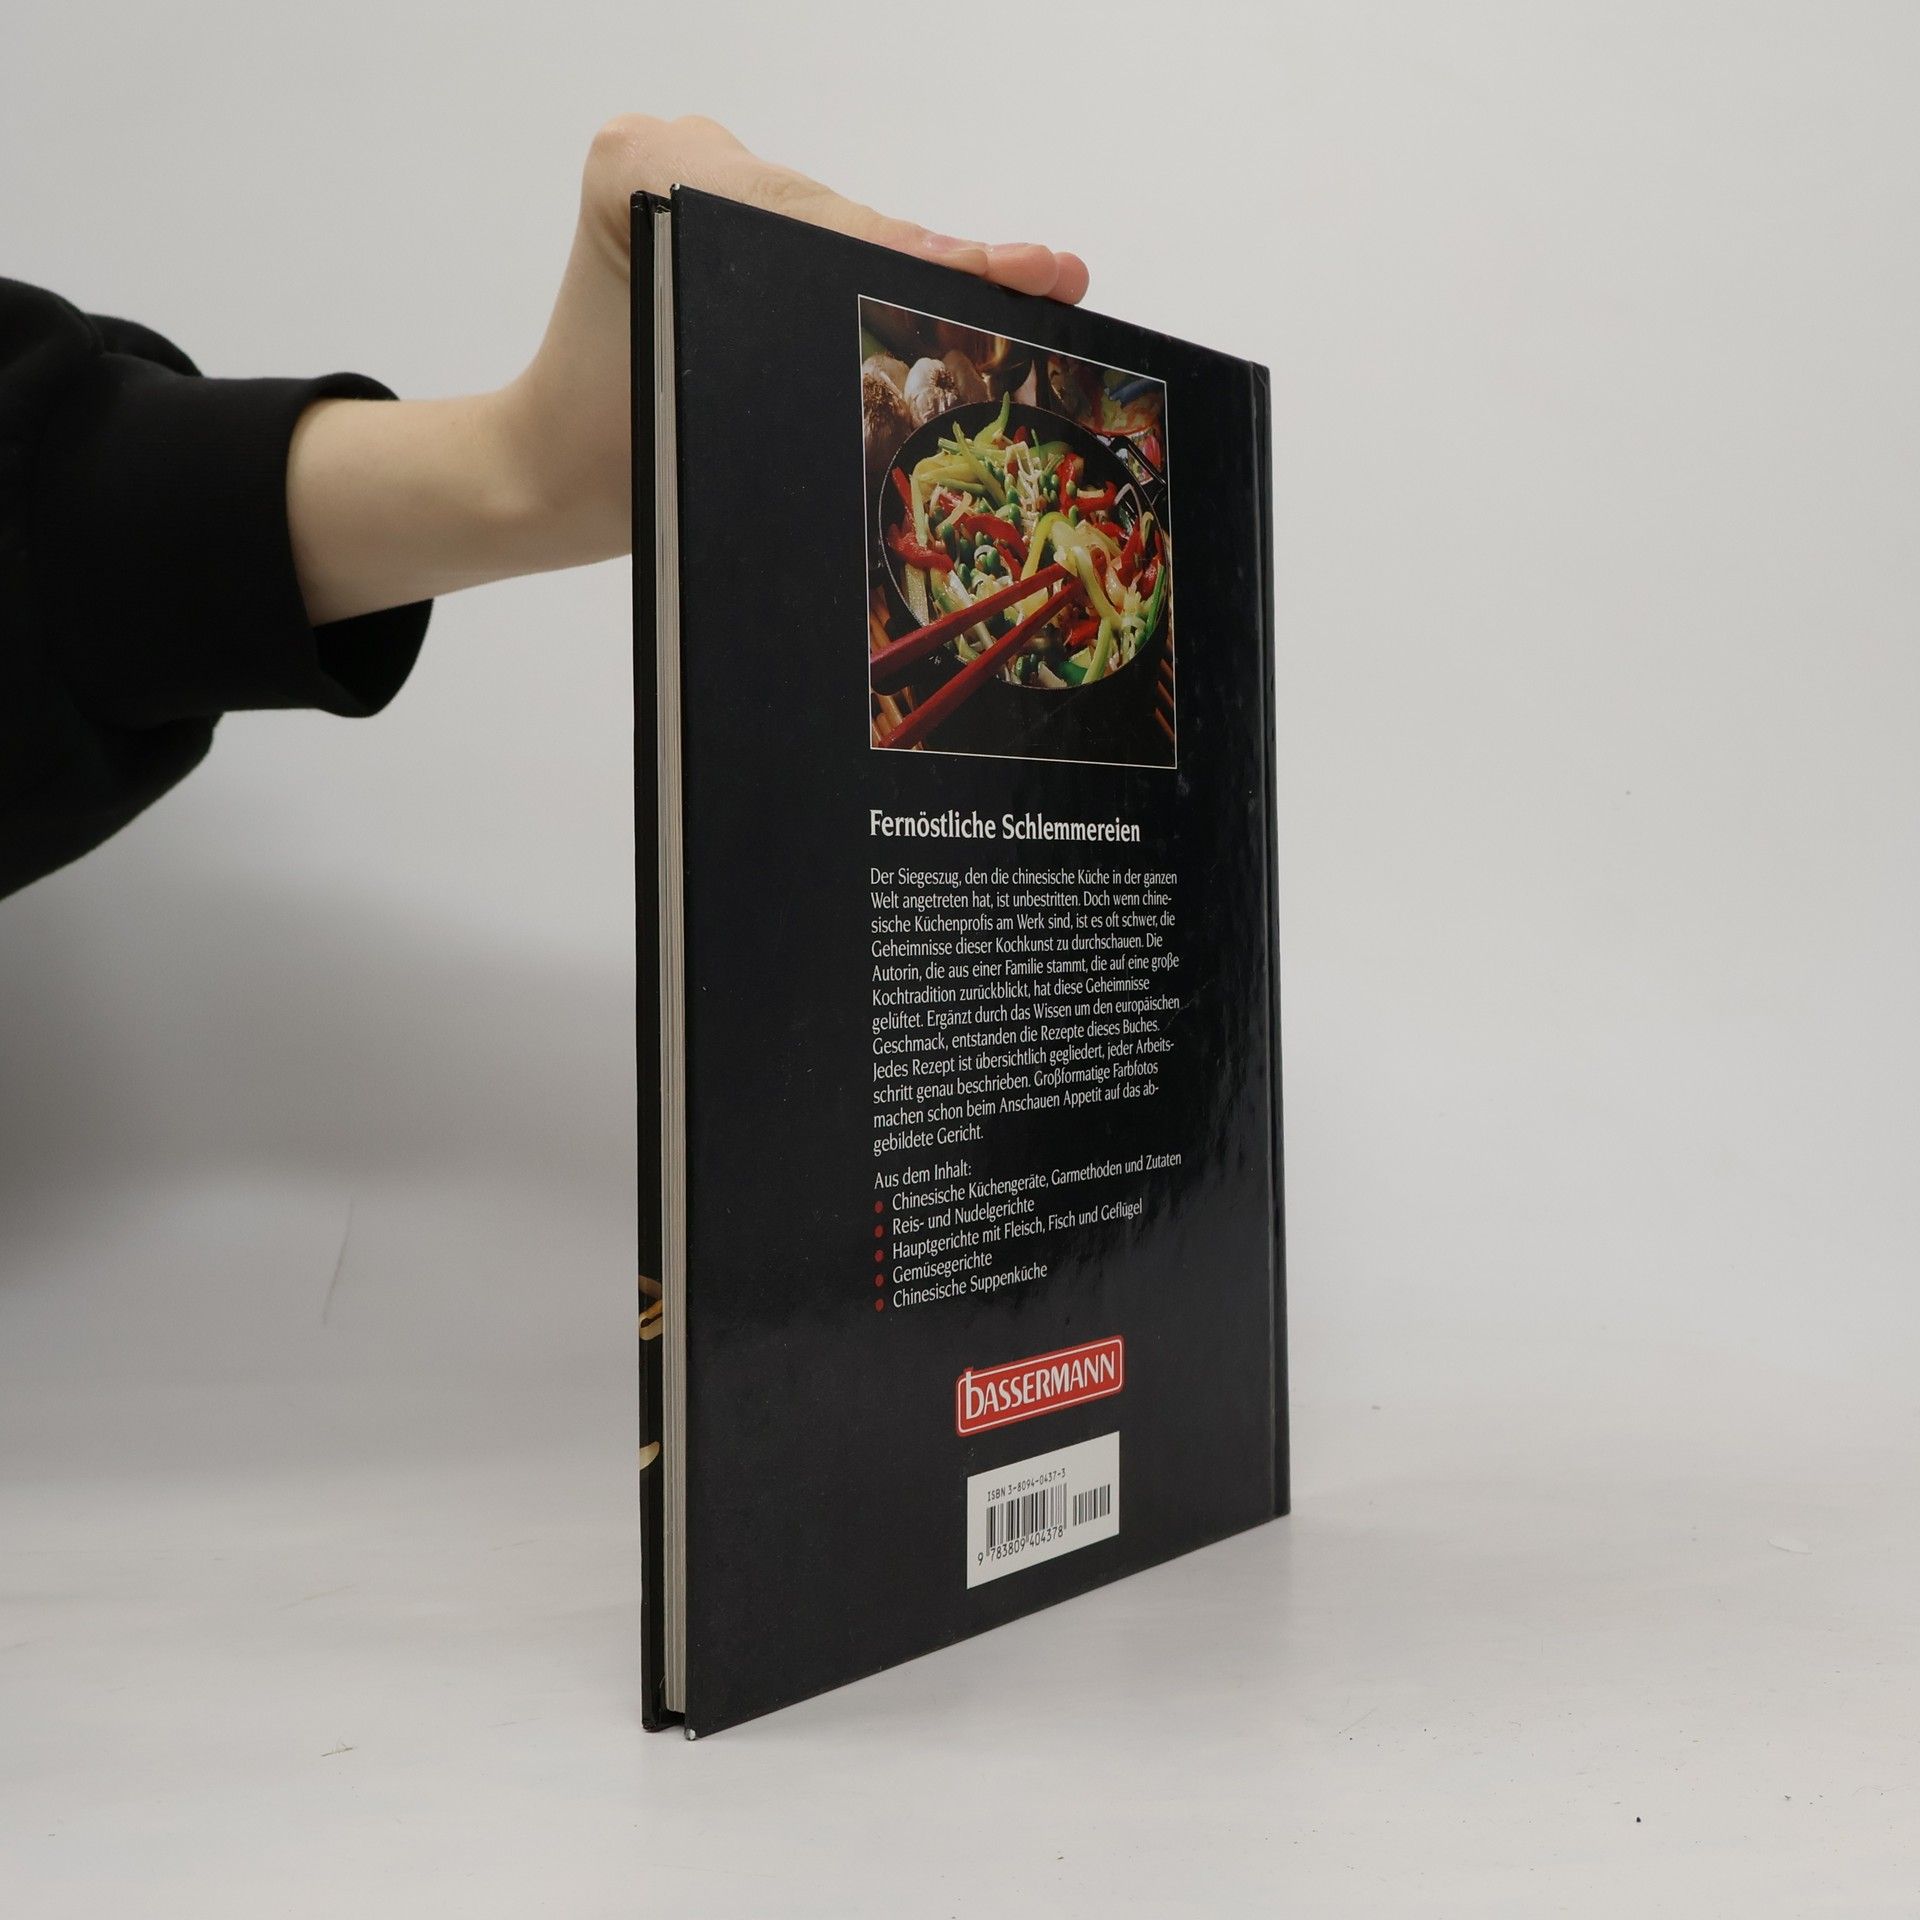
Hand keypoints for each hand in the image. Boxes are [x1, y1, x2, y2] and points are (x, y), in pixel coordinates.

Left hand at [289, 116, 1088, 624]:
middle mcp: (669, 152)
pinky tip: (988, 283)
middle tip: (1047, 274)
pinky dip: (894, 274)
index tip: (992, 276)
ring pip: (844, 226)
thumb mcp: (696, 415)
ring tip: (1036, 279)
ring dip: (930, 269)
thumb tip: (919, 309)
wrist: (552, 474)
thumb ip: (801, 350)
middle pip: (839, 214)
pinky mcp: (722, 211)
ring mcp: (697, 175)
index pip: (809, 217)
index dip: (908, 255)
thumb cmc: (613, 452)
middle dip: (940, 262)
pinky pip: (826, 239)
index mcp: (641, 174)